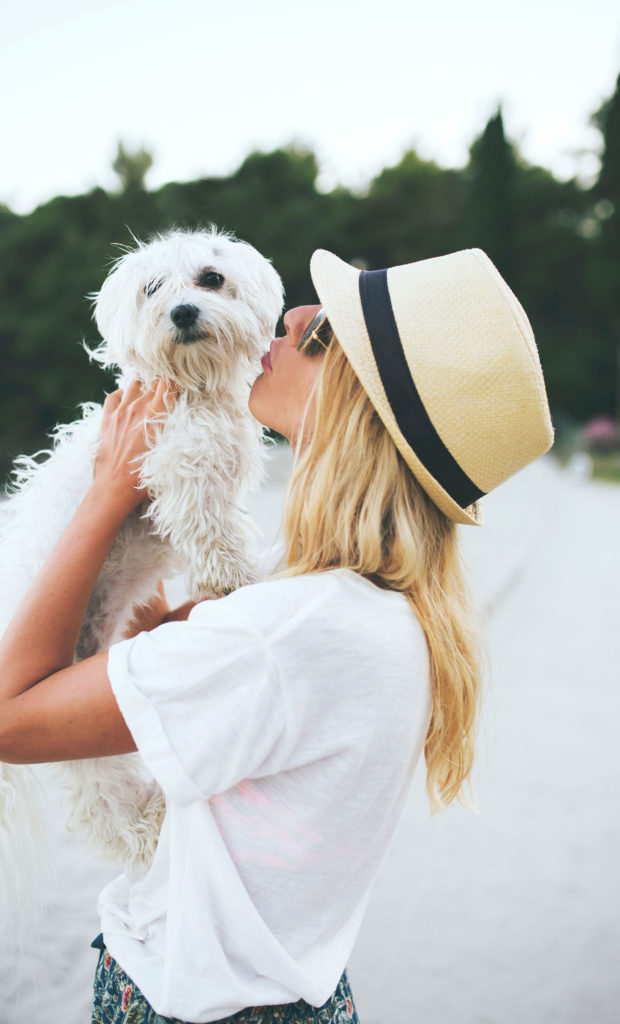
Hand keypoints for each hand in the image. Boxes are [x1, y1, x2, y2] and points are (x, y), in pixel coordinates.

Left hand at [94, 379, 176, 512]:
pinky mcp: (107, 419)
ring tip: (146, 390)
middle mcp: (138, 409)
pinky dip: (120, 394)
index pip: (168, 386)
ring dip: (142, 386)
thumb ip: (178, 435)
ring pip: (132, 385)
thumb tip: (191, 428)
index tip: (178, 387)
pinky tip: (125, 398)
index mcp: (156, 415)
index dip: (174, 384)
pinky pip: (113, 397)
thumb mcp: (170, 454)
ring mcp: (121, 412)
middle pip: (153, 384)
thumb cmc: (145, 475)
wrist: (116, 486)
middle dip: (161, 385)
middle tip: (165, 391)